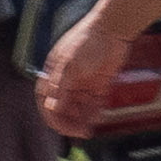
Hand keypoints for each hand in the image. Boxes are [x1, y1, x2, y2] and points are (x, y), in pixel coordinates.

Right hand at [36, 10, 146, 136]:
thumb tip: (51, 106)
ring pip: (79, 108)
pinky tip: (98, 118)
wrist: (114, 28)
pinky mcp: (100, 83)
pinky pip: (95, 103)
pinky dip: (95, 112)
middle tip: (78, 132)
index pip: (46, 100)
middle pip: (63, 107)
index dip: (51, 116)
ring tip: (89, 128)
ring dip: (82, 119)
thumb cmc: (88, 39)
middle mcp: (67, 80)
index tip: (60, 128)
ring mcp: (84, 82)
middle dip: (69, 121)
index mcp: (55, 73)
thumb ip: (60, 87)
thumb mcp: (70, 64)